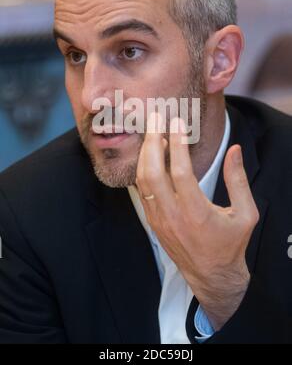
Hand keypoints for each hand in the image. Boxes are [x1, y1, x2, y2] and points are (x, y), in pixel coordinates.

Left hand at [136, 112, 258, 330]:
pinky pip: (143, 191)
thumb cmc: (230, 244)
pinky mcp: (153, 222)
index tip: (177, 122)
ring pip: (143, 181)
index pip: (181, 172)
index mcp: (197, 213)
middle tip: (155, 118)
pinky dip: (144, 169)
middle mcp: (173, 216)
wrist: (211, 276)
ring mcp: (159, 220)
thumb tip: (235, 150)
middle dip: (153, 141)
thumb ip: (238, 180)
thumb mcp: (246, 214)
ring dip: (146, 153)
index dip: (177, 144)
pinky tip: (151, 154)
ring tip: (152, 131)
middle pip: (154, 172)